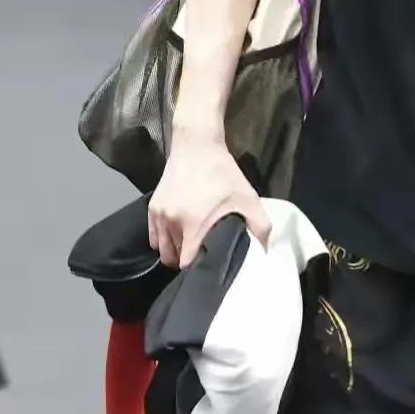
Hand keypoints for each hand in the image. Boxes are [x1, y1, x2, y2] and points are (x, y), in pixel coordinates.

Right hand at [147, 130, 271, 269]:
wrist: (197, 146)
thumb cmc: (223, 173)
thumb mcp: (248, 197)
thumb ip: (259, 226)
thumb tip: (262, 251)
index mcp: (193, 225)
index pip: (187, 263)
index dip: (198, 267)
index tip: (208, 263)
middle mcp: (171, 223)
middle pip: (173, 258)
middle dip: (186, 259)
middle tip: (201, 253)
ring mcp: (158, 216)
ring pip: (162, 249)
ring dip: (174, 251)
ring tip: (190, 244)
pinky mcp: (152, 208)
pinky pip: (153, 236)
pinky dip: (163, 240)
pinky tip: (178, 233)